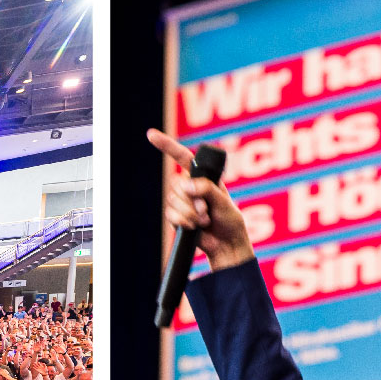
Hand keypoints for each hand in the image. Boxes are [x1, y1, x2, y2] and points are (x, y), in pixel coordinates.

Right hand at [147, 128, 255, 269]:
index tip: (150, 134)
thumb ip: (207, 190)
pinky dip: (183, 221)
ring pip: (173, 200)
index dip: (166, 145)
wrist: (225, 244)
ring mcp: (182, 202)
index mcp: (203, 177)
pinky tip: (193, 227)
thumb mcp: (224, 202)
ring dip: (190, 213)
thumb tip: (188, 186)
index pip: (182, 157)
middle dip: (192, 200)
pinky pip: (170, 214)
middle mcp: (190, 187)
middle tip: (206, 210)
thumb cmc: (229, 221)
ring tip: (204, 220)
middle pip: (177, 184)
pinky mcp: (176, 217)